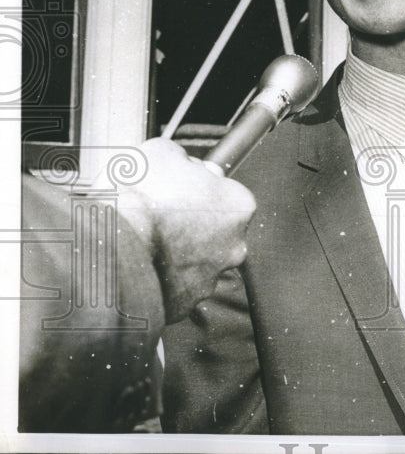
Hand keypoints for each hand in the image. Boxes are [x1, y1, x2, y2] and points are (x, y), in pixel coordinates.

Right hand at [116, 138, 256, 321]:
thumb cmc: (139, 201)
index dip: (197, 187)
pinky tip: (138, 265)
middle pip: (213, 229)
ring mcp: (211, 278)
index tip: (178, 188)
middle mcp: (234, 245)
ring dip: (174, 252)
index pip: (224, 192)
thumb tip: (179, 162)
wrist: (112, 251)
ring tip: (142, 241)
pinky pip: (174, 287)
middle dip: (189, 223)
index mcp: (238, 206)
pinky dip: (159, 278)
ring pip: (195, 260)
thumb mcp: (159, 153)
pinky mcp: (185, 304)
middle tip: (157, 215)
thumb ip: (180, 158)